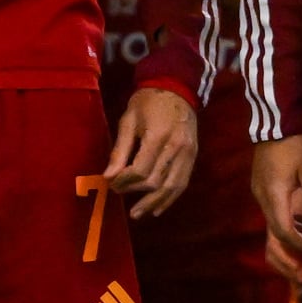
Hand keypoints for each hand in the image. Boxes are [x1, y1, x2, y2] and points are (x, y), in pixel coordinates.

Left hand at [104, 86, 199, 218]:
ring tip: (138, 214)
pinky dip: (170, 198)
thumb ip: (119, 150)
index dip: (124, 181)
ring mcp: (188, 154)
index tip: (111, 183)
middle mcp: (176, 147)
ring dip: (153, 203)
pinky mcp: (193, 157)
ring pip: (171, 187)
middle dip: (135, 191)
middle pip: (155, 180)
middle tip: (119, 193)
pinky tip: (158, 209)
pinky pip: (182, 183)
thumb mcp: (128, 120)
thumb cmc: (147, 102)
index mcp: (158, 136)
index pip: (140, 170)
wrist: (176, 88)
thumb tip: (108, 177)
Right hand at [251, 135, 301, 278]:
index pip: (284, 234)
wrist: (275, 124)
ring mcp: (262, 199)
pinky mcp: (264, 194)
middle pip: (271, 244)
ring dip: (288, 254)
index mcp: (274, 198)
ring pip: (270, 237)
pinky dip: (288, 237)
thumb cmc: (295, 146)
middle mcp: (264, 203)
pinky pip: (274, 223)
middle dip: (288, 265)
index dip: (301, 247)